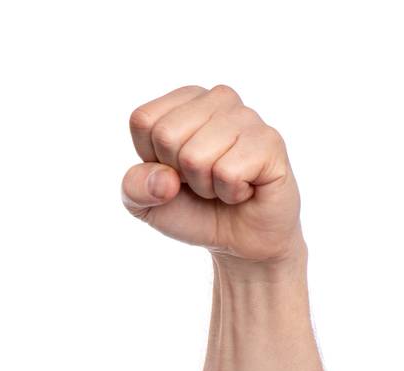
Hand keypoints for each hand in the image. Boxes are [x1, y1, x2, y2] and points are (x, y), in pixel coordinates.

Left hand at [121, 84, 302, 266]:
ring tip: (222, 183)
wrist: (237, 238)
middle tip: (201, 179)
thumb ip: (134, 186)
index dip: (150, 157)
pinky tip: (244, 188)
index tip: (172, 169)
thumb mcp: (145, 203)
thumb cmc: (190, 209)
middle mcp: (218, 99)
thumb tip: (164, 179)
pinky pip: (229, 172)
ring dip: (204, 185)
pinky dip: (229, 193)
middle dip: (177, 173)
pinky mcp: (270, 141)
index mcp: (183, 102)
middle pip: (166, 135)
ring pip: (195, 156)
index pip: (143, 120)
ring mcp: (248, 117)